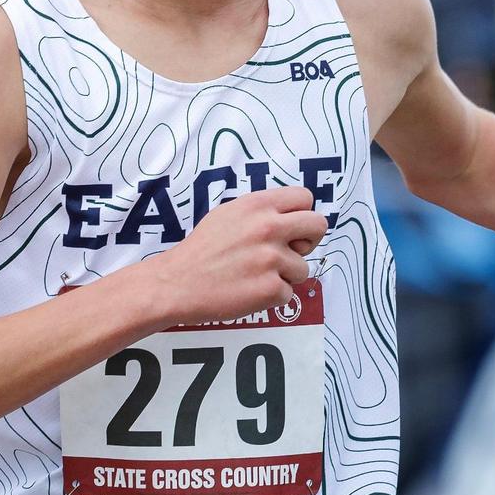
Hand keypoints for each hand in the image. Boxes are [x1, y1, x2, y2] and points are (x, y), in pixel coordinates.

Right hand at [147, 187, 327, 325]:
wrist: (176, 283)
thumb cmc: (202, 250)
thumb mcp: (229, 214)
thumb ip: (262, 212)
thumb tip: (291, 217)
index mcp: (258, 205)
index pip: (305, 198)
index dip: (302, 215)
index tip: (292, 228)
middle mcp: (268, 227)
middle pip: (318, 225)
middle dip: (308, 241)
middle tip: (290, 251)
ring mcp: (271, 258)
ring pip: (303, 267)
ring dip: (285, 275)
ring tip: (256, 275)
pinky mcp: (270, 288)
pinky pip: (288, 293)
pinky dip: (272, 296)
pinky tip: (249, 290)